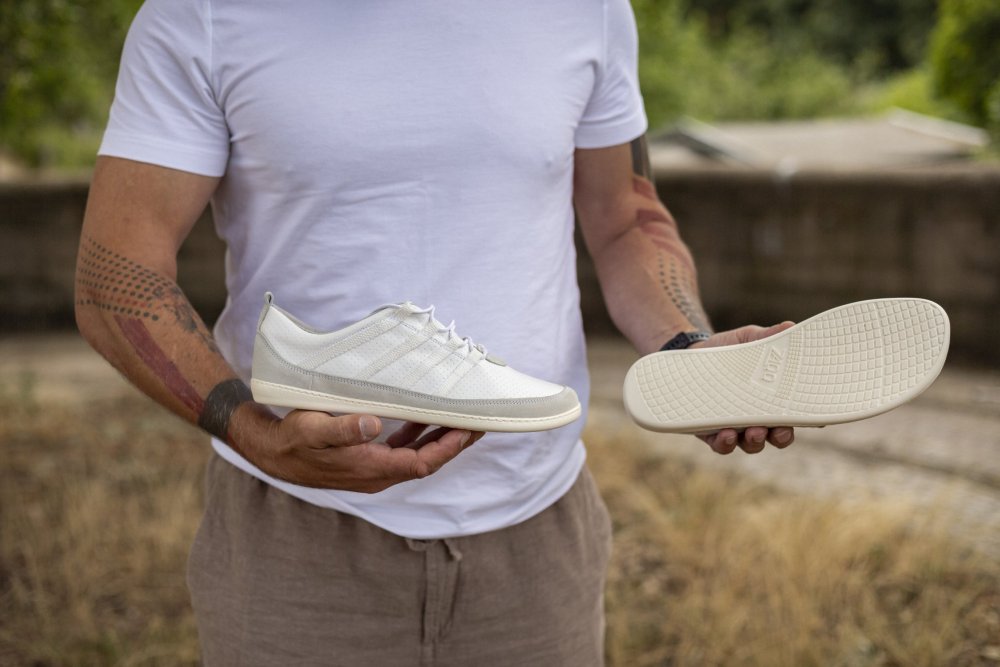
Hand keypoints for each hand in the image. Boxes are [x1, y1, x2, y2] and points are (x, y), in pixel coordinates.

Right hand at [238, 406, 483, 491]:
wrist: (273, 452)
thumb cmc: (294, 439)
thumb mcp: (314, 428)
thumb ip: (344, 428)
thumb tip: (373, 424)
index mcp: (371, 469)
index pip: (422, 462)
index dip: (447, 448)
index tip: (468, 429)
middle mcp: (377, 474)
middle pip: (427, 461)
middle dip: (454, 443)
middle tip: (480, 422)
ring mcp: (373, 469)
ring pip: (418, 456)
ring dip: (440, 439)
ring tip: (463, 420)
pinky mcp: (368, 460)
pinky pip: (403, 451)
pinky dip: (419, 436)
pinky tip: (426, 420)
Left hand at [689, 322, 796, 454]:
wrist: (691, 354)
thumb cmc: (729, 349)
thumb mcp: (749, 339)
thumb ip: (767, 337)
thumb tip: (789, 326)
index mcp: (775, 398)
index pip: (797, 413)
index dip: (809, 420)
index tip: (816, 420)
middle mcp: (759, 417)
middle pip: (778, 436)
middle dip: (781, 436)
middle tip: (780, 430)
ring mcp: (736, 427)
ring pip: (751, 444)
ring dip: (755, 442)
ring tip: (753, 432)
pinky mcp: (710, 431)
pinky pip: (720, 445)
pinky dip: (725, 444)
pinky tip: (726, 435)